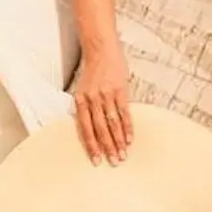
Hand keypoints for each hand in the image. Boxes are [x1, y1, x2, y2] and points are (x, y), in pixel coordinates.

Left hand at [69, 40, 134, 164]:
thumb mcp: (84, 90)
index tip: (96, 160)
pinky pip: (124, 113)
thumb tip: (91, 130)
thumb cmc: (93, 71)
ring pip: (113, 123)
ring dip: (119, 141)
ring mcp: (106, 95)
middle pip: (100, 129)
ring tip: (123, 154)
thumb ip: (87, 108)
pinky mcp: (120, 90)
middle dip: (107, 148)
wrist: (101, 49)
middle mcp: (92, 99)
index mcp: (80, 101)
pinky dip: (128, 127)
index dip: (91, 146)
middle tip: (114, 162)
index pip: (85, 129)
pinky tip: (130, 138)